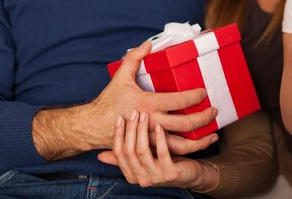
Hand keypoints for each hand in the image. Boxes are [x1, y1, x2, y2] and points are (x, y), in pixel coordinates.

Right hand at [32, 41, 217, 160]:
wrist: (91, 127)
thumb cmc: (108, 102)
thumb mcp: (120, 77)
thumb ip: (133, 58)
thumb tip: (148, 44)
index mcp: (147, 104)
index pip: (178, 102)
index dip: (194, 97)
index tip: (204, 93)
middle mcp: (151, 123)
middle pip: (184, 124)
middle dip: (203, 118)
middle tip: (214, 111)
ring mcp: (150, 138)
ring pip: (180, 145)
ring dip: (200, 141)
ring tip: (213, 134)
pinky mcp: (149, 147)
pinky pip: (171, 152)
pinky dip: (187, 151)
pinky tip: (198, 145)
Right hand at [98, 110, 218, 190]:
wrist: (190, 174)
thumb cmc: (166, 163)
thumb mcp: (145, 158)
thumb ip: (128, 156)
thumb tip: (101, 153)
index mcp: (131, 174)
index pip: (118, 153)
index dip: (118, 134)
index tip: (120, 117)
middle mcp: (140, 179)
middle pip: (129, 151)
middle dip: (130, 129)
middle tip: (134, 112)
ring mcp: (155, 177)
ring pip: (142, 151)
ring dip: (142, 131)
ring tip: (144, 115)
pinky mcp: (170, 174)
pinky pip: (162, 153)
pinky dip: (159, 138)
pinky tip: (159, 126)